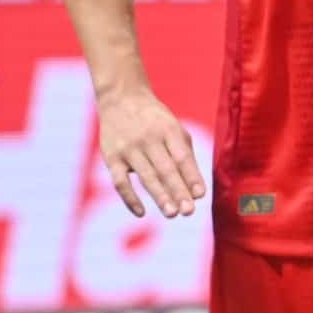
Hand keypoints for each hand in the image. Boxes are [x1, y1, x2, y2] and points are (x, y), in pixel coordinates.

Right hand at [96, 88, 205, 218]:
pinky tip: (141, 213)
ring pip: (146, 176)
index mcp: (169, 130)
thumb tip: (196, 185)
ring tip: (172, 214)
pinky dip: (130, 198)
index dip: (192, 176)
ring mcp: (128, 148)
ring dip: (160, 196)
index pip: (182, 157)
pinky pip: (120, 181)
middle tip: (189, 212)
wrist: (121, 98)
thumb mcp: (174, 128)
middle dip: (178, 191)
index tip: (201, 195)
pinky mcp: (111, 157)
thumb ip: (185, 153)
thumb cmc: (155, 120)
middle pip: (166, 169)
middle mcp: (149, 139)